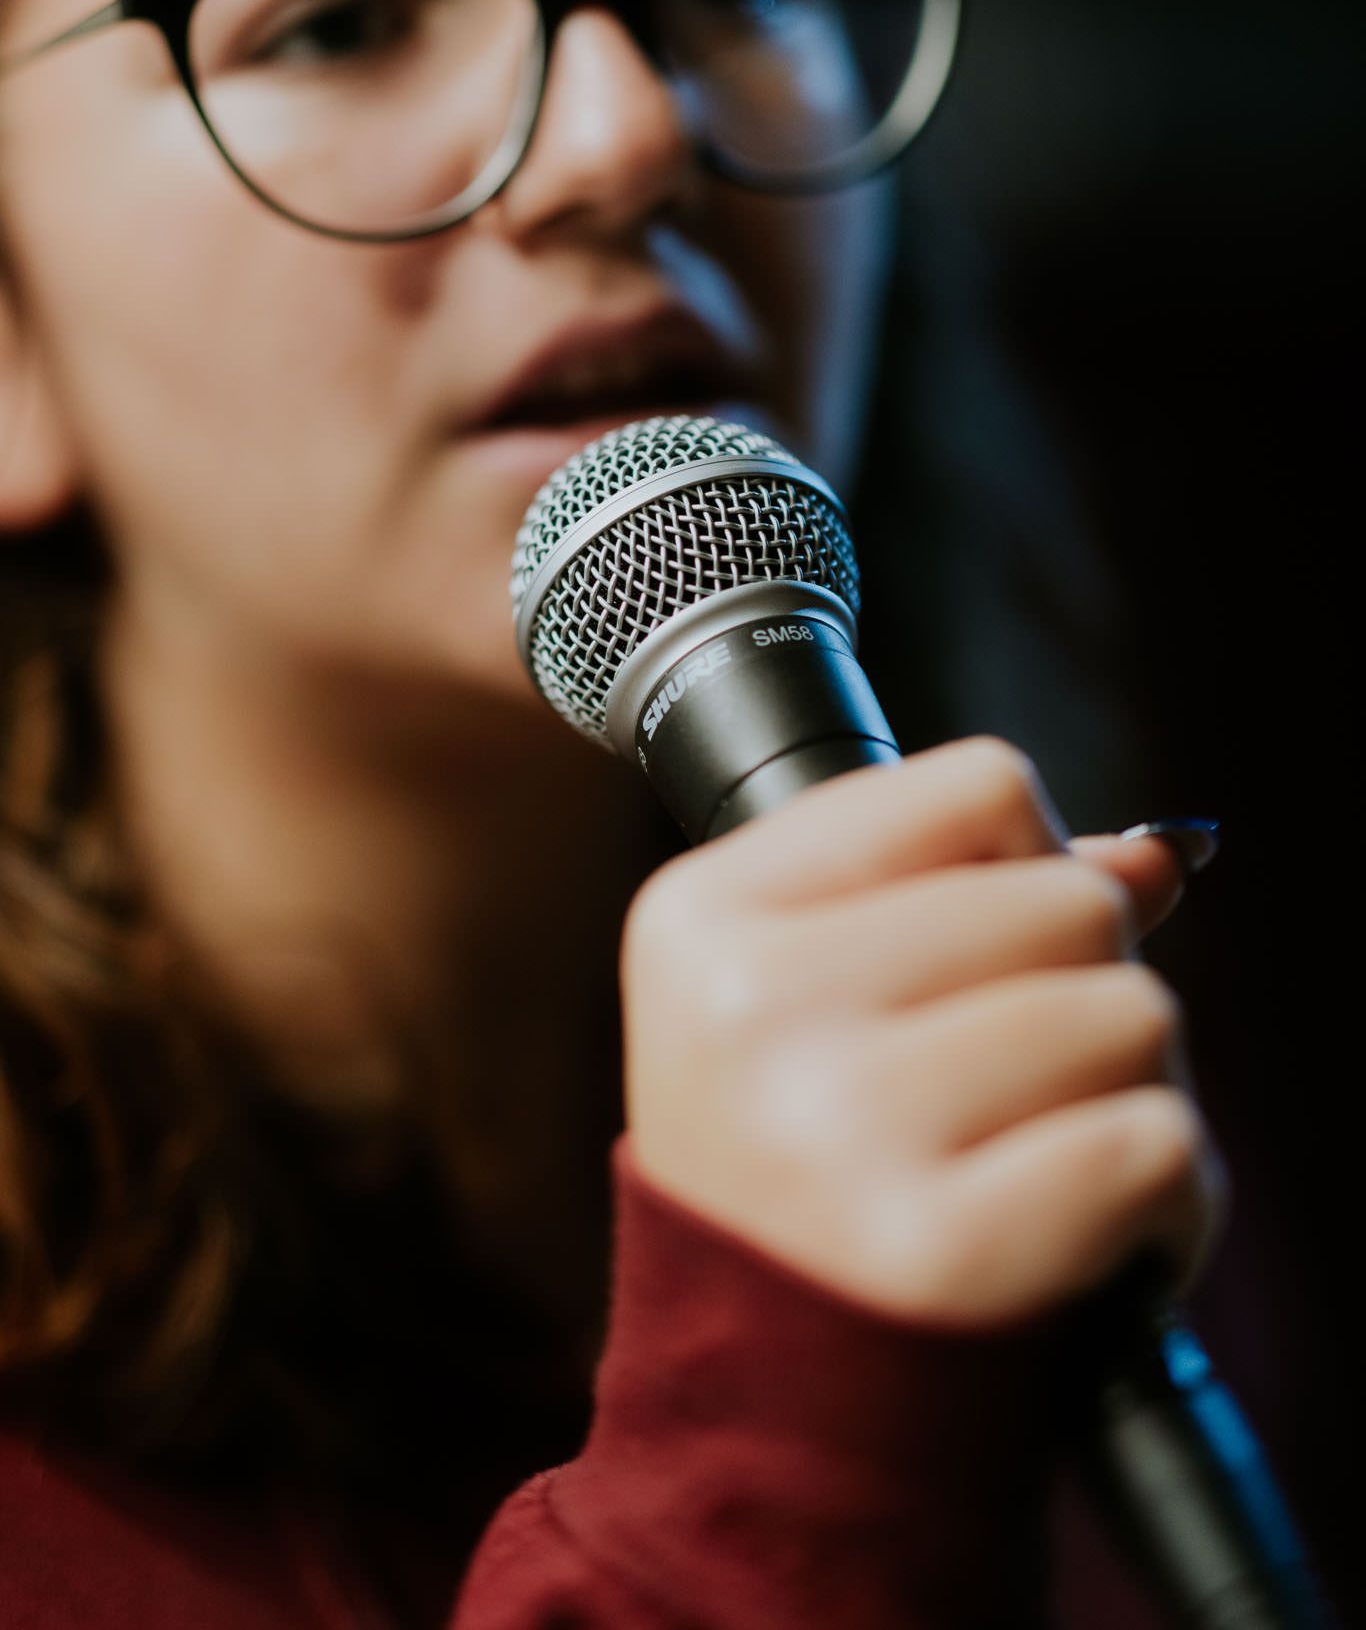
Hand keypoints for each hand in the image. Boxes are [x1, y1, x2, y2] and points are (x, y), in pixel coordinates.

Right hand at [622, 738, 1225, 1327]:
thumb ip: (974, 897)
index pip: (981, 787)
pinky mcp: (939, 1251)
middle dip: (1086, 990)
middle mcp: (750, 1007)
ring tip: (1040, 1164)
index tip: (977, 961)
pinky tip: (1087, 1241)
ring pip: (1136, 1014)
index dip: (1024, 866)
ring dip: (1133, 1096)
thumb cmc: (804, 1179)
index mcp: (704, 918)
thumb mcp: (815, 1003)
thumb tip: (1156, 853)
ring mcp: (836, 1126)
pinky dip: (1169, 1199)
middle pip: (1073, 898)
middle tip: (1012, 1090)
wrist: (766, 1418)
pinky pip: (1160, 1143)